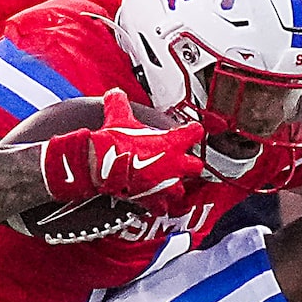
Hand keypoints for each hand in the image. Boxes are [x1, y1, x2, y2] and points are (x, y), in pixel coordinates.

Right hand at [41, 90, 203, 210]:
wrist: (105, 166)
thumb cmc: (117, 142)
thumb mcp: (119, 116)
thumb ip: (120, 103)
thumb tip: (114, 94)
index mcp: (173, 142)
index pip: (195, 133)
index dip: (193, 131)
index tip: (192, 130)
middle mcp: (175, 165)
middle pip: (196, 167)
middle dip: (190, 165)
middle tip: (183, 162)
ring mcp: (166, 185)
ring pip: (181, 190)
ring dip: (175, 186)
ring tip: (168, 184)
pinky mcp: (154, 200)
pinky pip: (162, 207)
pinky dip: (158, 205)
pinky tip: (154, 202)